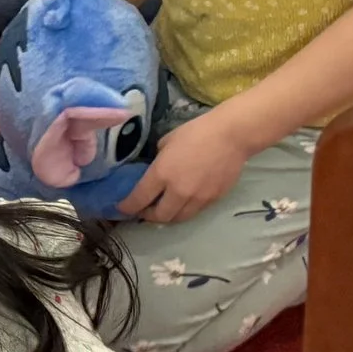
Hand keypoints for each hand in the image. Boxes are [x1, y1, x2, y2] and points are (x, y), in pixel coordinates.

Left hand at [118, 108, 255, 223]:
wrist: (231, 136)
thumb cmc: (196, 132)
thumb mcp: (166, 142)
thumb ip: (158, 160)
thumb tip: (156, 169)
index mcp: (161, 174)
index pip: (139, 199)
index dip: (127, 207)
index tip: (121, 208)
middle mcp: (178, 191)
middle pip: (159, 216)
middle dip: (147, 216)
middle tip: (143, 210)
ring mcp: (198, 198)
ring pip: (178, 218)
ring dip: (167, 217)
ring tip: (162, 210)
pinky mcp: (214, 200)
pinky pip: (195, 212)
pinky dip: (184, 211)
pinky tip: (182, 203)